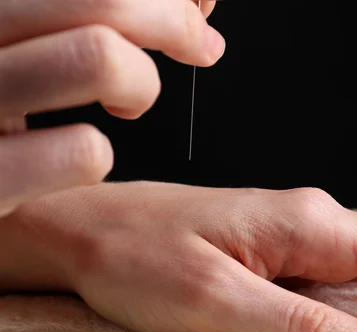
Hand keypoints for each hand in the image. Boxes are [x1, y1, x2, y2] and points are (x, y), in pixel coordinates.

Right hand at [0, 0, 223, 216]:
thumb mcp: (22, 36)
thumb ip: (92, 11)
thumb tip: (195, 3)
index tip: (193, 7)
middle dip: (175, 21)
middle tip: (198, 45)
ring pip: (100, 57)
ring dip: (141, 83)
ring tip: (130, 101)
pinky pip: (84, 150)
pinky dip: (99, 154)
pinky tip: (83, 155)